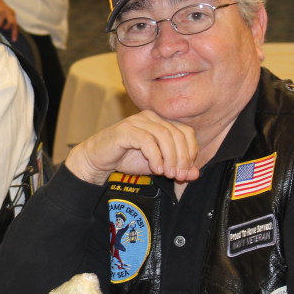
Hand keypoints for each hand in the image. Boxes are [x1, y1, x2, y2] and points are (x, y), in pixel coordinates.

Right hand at [0, 0, 17, 41]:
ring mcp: (2, 12)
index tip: (14, 40)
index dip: (14, 33)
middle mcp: (9, 13)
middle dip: (6, 28)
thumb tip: (5, 33)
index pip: (15, 25)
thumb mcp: (6, 14)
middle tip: (2, 29)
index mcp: (12, 14)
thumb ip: (7, 22)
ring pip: (0, 25)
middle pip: (11, 23)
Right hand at [64, 110, 199, 184]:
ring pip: (164, 136)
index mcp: (160, 121)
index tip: (187, 171)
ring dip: (170, 158)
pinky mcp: (125, 130)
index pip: (186, 132)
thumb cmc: (126, 158)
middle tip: (178, 175)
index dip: (191, 152)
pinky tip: (155, 169)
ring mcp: (137, 121)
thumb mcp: (157, 165)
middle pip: (177, 134)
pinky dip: (155, 157)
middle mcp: (150, 117)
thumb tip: (195, 174)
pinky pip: (147, 141)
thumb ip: (175, 167)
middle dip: (181, 158)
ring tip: (168, 174)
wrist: (98, 160)